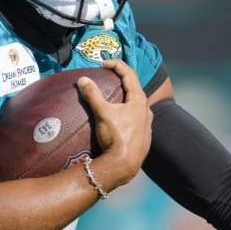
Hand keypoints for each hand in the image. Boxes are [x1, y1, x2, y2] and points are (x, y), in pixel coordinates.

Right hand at [77, 59, 152, 183]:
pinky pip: (136, 119)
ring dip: (126, 98)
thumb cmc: (116, 137)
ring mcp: (147, 124)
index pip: (130, 74)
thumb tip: (83, 80)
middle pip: (135, 88)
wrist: (124, 165)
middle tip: (108, 77)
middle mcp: (146, 110)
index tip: (103, 64)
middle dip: (121, 80)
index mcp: (139, 100)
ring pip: (137, 105)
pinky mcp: (144, 137)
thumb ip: (93, 94)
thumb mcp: (102, 113)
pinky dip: (127, 113)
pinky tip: (119, 119)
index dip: (116, 65)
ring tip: (112, 99)